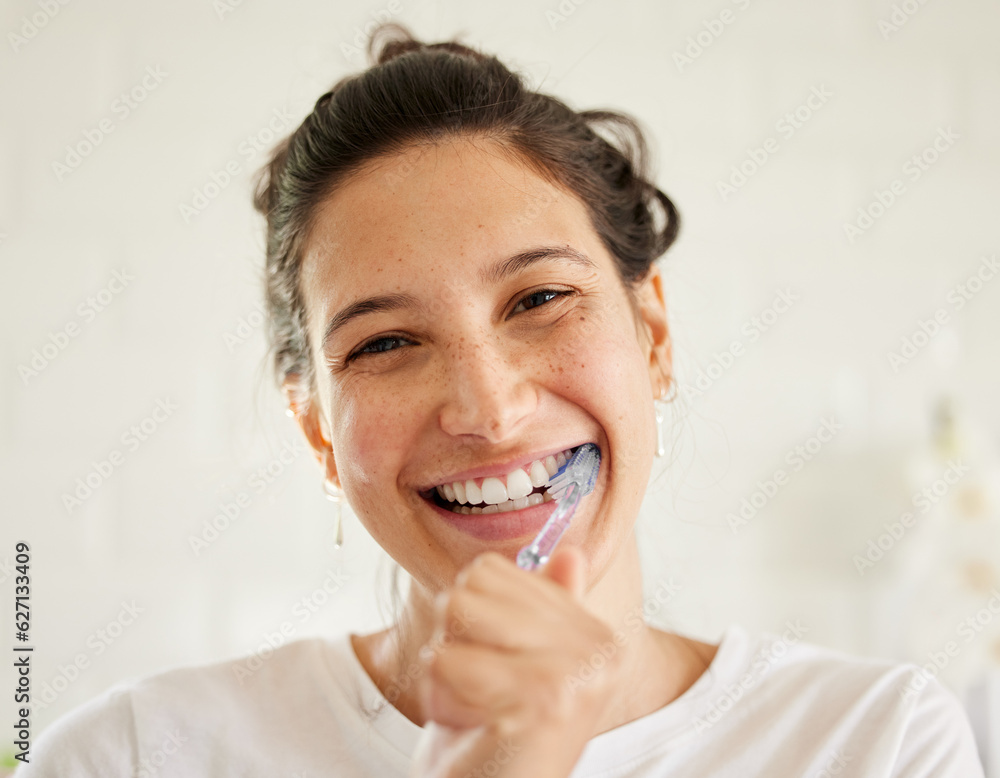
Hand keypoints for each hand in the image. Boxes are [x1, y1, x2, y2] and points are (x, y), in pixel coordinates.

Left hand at [410, 546, 624, 777]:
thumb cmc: (494, 739)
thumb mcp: (519, 665)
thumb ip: (547, 609)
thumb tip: (572, 552)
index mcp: (596, 636)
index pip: (489, 571)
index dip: (469, 621)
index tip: (496, 670)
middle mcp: (597, 650)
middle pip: (467, 590)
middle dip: (453, 643)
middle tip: (479, 693)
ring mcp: (573, 675)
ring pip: (454, 616)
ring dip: (444, 671)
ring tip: (474, 707)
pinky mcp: (540, 701)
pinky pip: (444, 661)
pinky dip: (440, 698)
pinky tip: (470, 727)